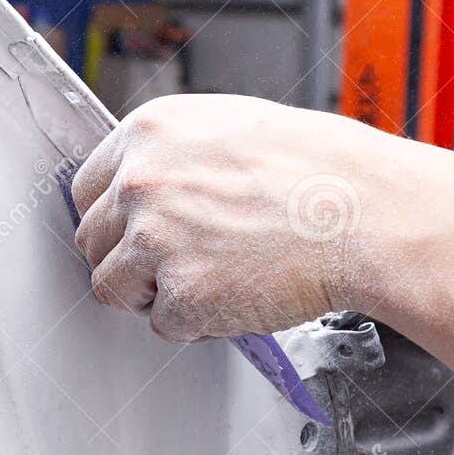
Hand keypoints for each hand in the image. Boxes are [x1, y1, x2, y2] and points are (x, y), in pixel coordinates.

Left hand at [71, 94, 453, 341]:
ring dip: (154, 294)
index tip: (133, 233)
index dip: (114, 219)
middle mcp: (141, 182)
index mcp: (149, 132)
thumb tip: (147, 183)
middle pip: (92, 241)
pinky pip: (164, 325)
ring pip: (112, 288)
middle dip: (130, 260)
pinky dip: (197, 322)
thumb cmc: (321, 170)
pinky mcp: (181, 295)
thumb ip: (176, 154)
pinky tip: (238, 294)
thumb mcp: (233, 129)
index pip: (87, 189)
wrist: (366, 212)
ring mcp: (155, 240)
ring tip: (213, 279)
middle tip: (182, 262)